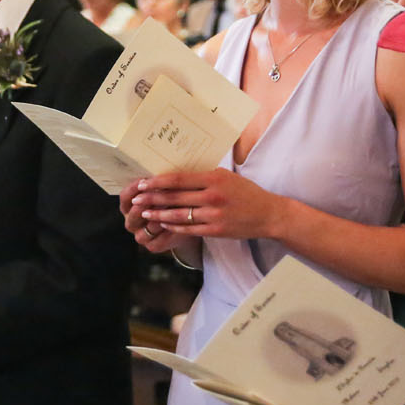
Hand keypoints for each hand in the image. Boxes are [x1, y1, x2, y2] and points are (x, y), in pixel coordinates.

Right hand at [120, 179, 184, 253]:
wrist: (180, 225)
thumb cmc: (169, 202)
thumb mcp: (160, 191)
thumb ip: (157, 184)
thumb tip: (160, 171)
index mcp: (128, 207)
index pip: (125, 197)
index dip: (134, 189)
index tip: (145, 180)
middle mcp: (131, 222)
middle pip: (134, 213)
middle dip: (146, 203)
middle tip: (157, 194)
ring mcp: (140, 236)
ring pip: (147, 228)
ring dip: (159, 218)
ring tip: (170, 208)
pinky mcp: (152, 246)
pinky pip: (159, 240)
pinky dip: (168, 231)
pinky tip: (177, 223)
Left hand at [130, 169, 281, 239]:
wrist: (269, 214)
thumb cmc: (246, 192)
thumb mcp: (227, 177)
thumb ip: (204, 176)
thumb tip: (177, 173)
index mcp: (214, 179)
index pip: (179, 179)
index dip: (158, 182)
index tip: (143, 183)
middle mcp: (213, 196)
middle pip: (175, 197)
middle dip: (152, 199)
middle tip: (135, 199)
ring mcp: (214, 215)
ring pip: (179, 215)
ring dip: (159, 215)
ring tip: (144, 214)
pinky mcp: (216, 231)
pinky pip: (189, 229)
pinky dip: (174, 226)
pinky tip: (163, 224)